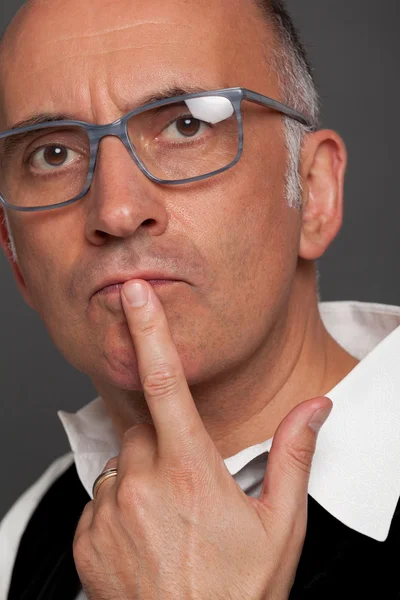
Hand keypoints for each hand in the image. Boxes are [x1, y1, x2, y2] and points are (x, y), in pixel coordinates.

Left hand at [73, 280, 331, 599]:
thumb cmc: (239, 592)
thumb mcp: (280, 525)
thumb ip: (293, 455)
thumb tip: (316, 407)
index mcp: (191, 470)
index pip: (166, 383)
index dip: (149, 331)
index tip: (135, 295)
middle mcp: (143, 482)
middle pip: (143, 428)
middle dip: (162, 440)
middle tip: (189, 484)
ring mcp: (109, 511)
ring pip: (122, 463)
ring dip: (142, 476)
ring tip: (170, 520)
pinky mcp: (87, 537)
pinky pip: (100, 499)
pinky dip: (120, 506)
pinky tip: (145, 540)